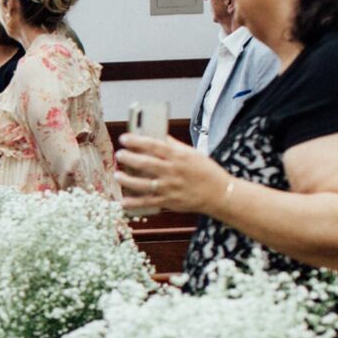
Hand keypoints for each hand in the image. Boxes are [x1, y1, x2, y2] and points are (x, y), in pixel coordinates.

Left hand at [116, 133, 232, 214]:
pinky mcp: (169, 202)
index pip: (154, 145)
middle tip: (119, 154)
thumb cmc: (205, 171)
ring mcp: (170, 188)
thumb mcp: (191, 153)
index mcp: (179, 156)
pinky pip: (148, 202)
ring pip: (144, 184)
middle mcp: (173, 172)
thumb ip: (173, 145)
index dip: (137, 141)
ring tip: (117, 175)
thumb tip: (157, 134)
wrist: (219, 193)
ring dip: (127, 180)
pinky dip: (134, 203)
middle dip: (129, 159)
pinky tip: (123, 201)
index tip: (124, 138)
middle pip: (146, 164)